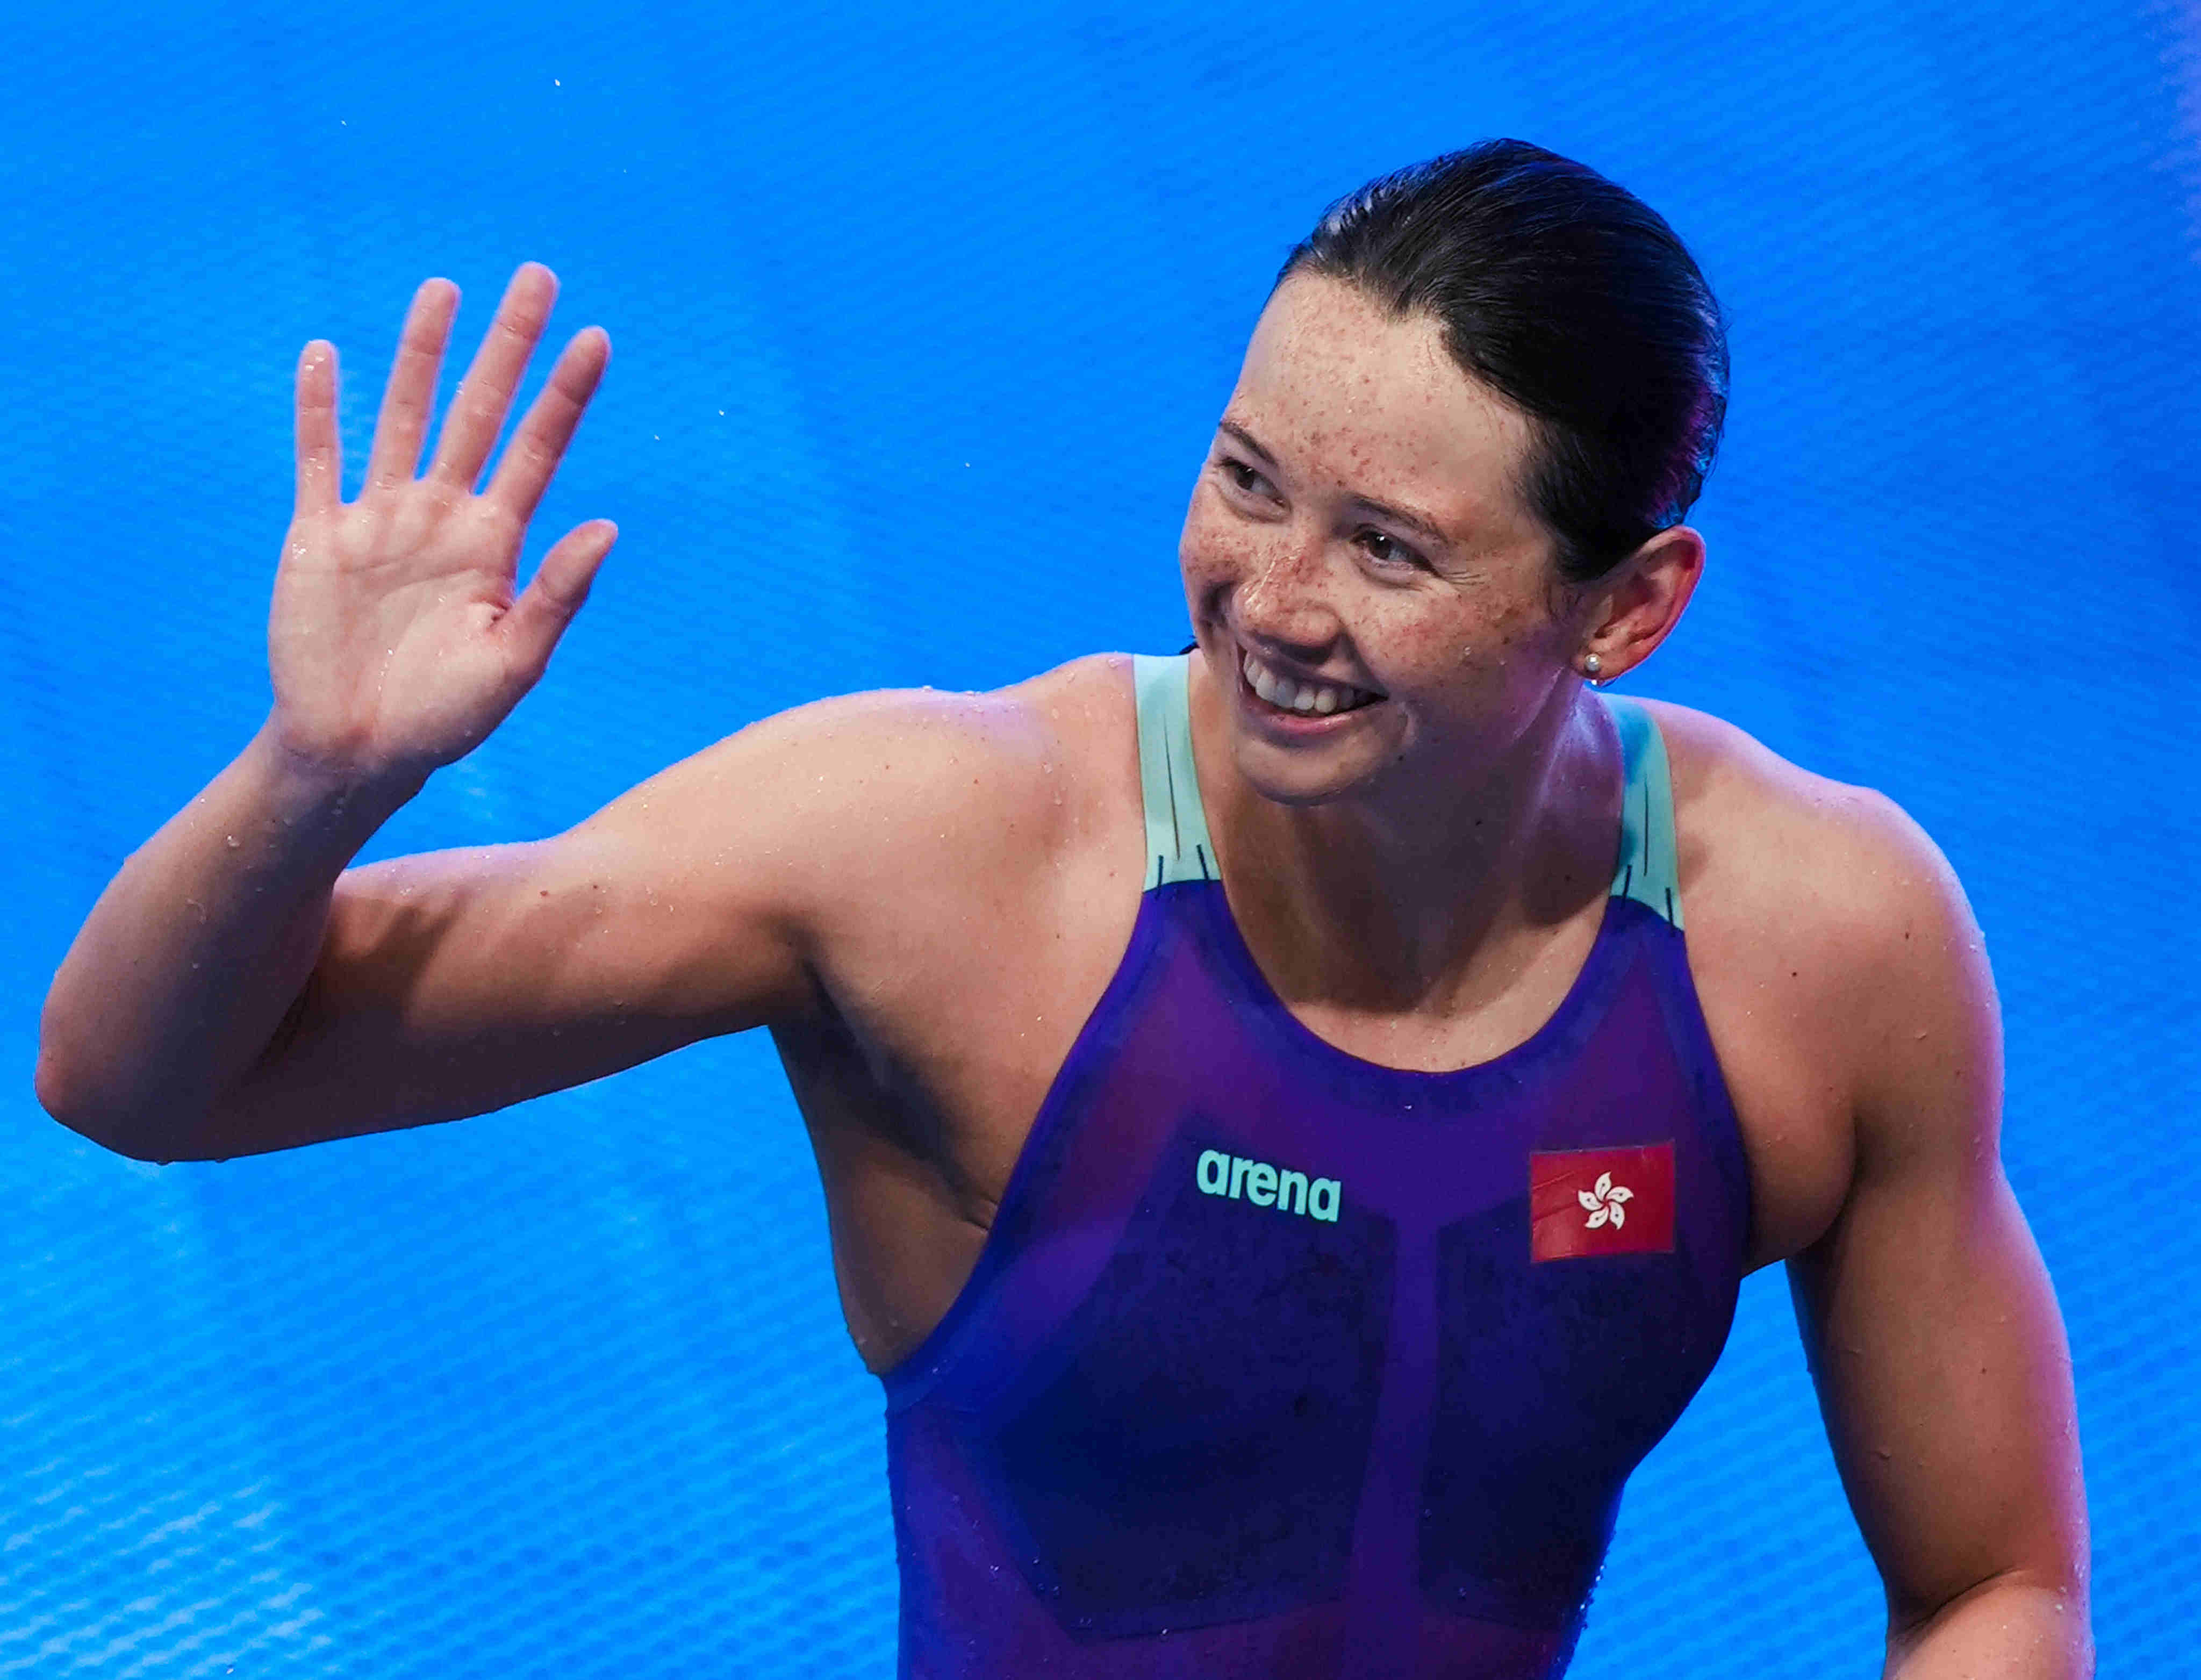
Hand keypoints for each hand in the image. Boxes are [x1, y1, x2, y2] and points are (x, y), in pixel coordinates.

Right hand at [271, 262, 615, 790]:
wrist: (359, 751)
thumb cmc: (446, 719)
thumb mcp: (515, 663)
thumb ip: (558, 594)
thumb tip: (609, 525)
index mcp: (496, 544)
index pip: (539, 449)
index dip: (565, 393)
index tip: (596, 338)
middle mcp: (443, 518)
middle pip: (481, 411)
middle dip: (508, 346)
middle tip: (537, 274)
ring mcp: (380, 521)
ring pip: (403, 417)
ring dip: (420, 354)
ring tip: (444, 289)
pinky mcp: (319, 536)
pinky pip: (319, 460)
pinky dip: (319, 410)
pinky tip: (325, 355)